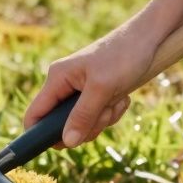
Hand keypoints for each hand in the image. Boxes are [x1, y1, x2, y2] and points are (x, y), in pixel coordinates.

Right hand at [24, 22, 159, 147]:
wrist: (148, 38)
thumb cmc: (123, 55)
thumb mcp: (102, 88)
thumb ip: (82, 116)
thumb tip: (67, 142)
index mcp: (57, 79)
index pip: (34, 114)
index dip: (41, 134)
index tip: (64, 145)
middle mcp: (65, 85)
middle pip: (64, 124)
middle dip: (87, 124)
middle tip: (105, 110)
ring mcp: (81, 90)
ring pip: (84, 122)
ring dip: (104, 117)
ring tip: (116, 98)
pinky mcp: (97, 93)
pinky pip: (99, 115)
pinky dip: (113, 111)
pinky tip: (122, 96)